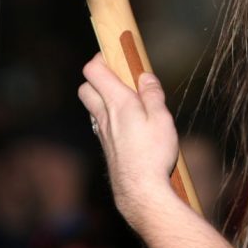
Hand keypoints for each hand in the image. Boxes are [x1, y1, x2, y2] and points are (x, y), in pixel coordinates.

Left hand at [78, 53, 178, 226]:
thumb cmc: (153, 155)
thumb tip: (144, 76)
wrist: (141, 192)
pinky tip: (127, 125)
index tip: (115, 55)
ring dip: (103, 98)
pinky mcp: (107, 148)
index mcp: (118, 103)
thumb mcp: (162, 119)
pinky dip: (108, 117)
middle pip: (86, 87)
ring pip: (92, 107)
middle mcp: (104, 116)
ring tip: (128, 101)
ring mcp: (103, 133)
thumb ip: (152, 94)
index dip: (101, 58)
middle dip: (98, 78)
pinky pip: (100, 124)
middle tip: (120, 78)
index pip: (93, 70)